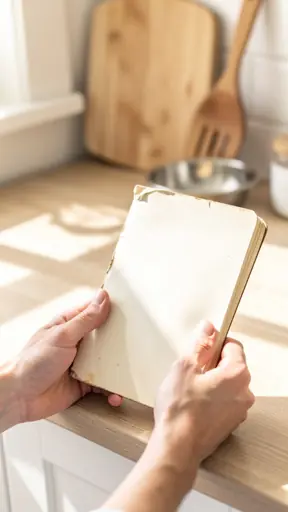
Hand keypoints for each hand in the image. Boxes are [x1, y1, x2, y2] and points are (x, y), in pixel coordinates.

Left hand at [10, 289, 121, 422]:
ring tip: (130, 372)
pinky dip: (111, 390)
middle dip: (121, 340)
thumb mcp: (62, 336)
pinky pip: (104, 384)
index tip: (132, 310)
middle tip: (140, 341)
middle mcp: (78, 341)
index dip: (112, 309)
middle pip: (106, 336)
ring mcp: (82, 362)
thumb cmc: (32, 362)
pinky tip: (115, 394)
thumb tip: (103, 298)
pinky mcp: (84, 383)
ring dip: (119, 368)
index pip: (95, 310)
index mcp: (70, 324)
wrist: (19, 397)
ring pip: (108, 361)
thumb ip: (85, 319)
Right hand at [153, 321, 253, 478]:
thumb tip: (208, 328)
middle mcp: (244, 392)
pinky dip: (212, 396)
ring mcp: (239, 410)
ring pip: (226, 383)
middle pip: (231, 364)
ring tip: (189, 388)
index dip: (214, 341)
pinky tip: (193, 402)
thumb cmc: (179, 410)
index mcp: (237, 374)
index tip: (201, 345)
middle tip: (190, 369)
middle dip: (211, 362)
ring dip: (211, 380)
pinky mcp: (231, 423)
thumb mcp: (184, 366)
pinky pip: (224, 400)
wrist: (176, 447)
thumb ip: (199, 344)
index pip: (232, 345)